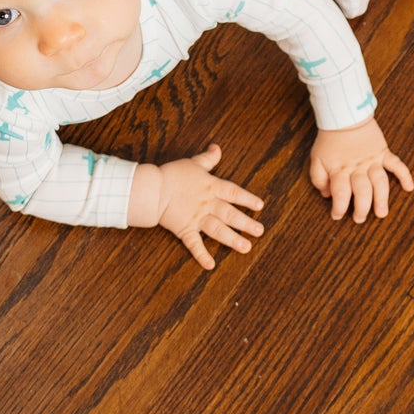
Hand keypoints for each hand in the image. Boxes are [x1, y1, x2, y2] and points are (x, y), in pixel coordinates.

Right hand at [141, 145, 264, 270]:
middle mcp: (208, 204)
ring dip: (233, 240)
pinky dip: (202, 255)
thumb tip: (217, 147)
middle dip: (246, 223)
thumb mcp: (193, 163)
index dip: (247, 199)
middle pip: (230, 214)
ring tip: (246, 248)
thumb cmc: (173, 174)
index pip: (234, 193)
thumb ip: (208, 158)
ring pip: (218, 230)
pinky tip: (211, 265)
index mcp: (211, 187)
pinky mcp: (185, 230)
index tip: (260, 206)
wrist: (154, 189)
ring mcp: (197, 218)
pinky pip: (195, 244)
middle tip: (260, 231)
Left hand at [309, 119, 413, 222]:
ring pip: (379, 182)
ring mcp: (372, 160)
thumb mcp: (317, 158)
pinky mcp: (382, 152)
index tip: (337, 216)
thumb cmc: (329, 138)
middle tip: (360, 219)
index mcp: (340, 168)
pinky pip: (396, 163)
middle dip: (361, 208)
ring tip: (382, 213)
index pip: (340, 192)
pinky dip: (404, 175)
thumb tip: (326, 195)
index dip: (338, 207)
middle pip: (362, 191)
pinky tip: (409, 187)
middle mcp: (357, 167)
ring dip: (381, 198)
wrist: (344, 115)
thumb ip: (318, 178)